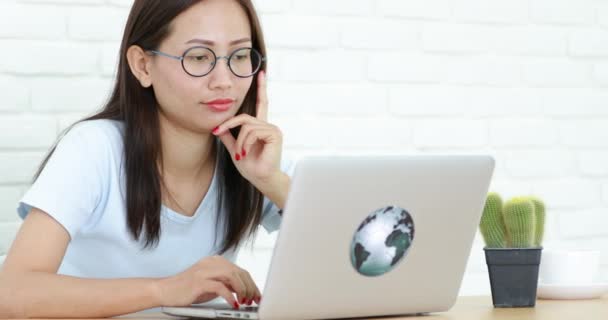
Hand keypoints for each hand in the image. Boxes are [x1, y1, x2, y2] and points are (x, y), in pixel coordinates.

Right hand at [155, 255, 260, 308]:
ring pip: (233, 276)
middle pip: (239, 272)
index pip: (240, 270)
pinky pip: (220, 286)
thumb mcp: (211, 285)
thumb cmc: (187, 289)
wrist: (165, 291)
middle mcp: (211, 263)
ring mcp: (205, 271)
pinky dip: (230, 296)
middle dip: (250, 287)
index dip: (251, 283)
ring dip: (242, 290)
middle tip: (254, 300)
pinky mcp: (199, 281)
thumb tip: (244, 290)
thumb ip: (226, 284)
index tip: (257, 295)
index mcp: (215, 261)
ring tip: (244, 302)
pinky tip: (233, 303)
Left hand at [212, 70, 282, 186]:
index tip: (261, 73)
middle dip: (229, 126)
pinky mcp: (274, 134)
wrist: (261, 179)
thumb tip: (217, 127)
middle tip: (219, 135)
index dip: (261, 88)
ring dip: (239, 141)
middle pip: (244, 117)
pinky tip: (246, 153)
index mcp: (260, 127)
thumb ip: (229, 137)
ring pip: (246, 125)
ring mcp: (272, 129)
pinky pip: (252, 131)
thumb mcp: (235, 149)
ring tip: (241, 154)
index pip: (262, 103)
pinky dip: (245, 143)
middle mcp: (268, 125)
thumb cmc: (251, 167)